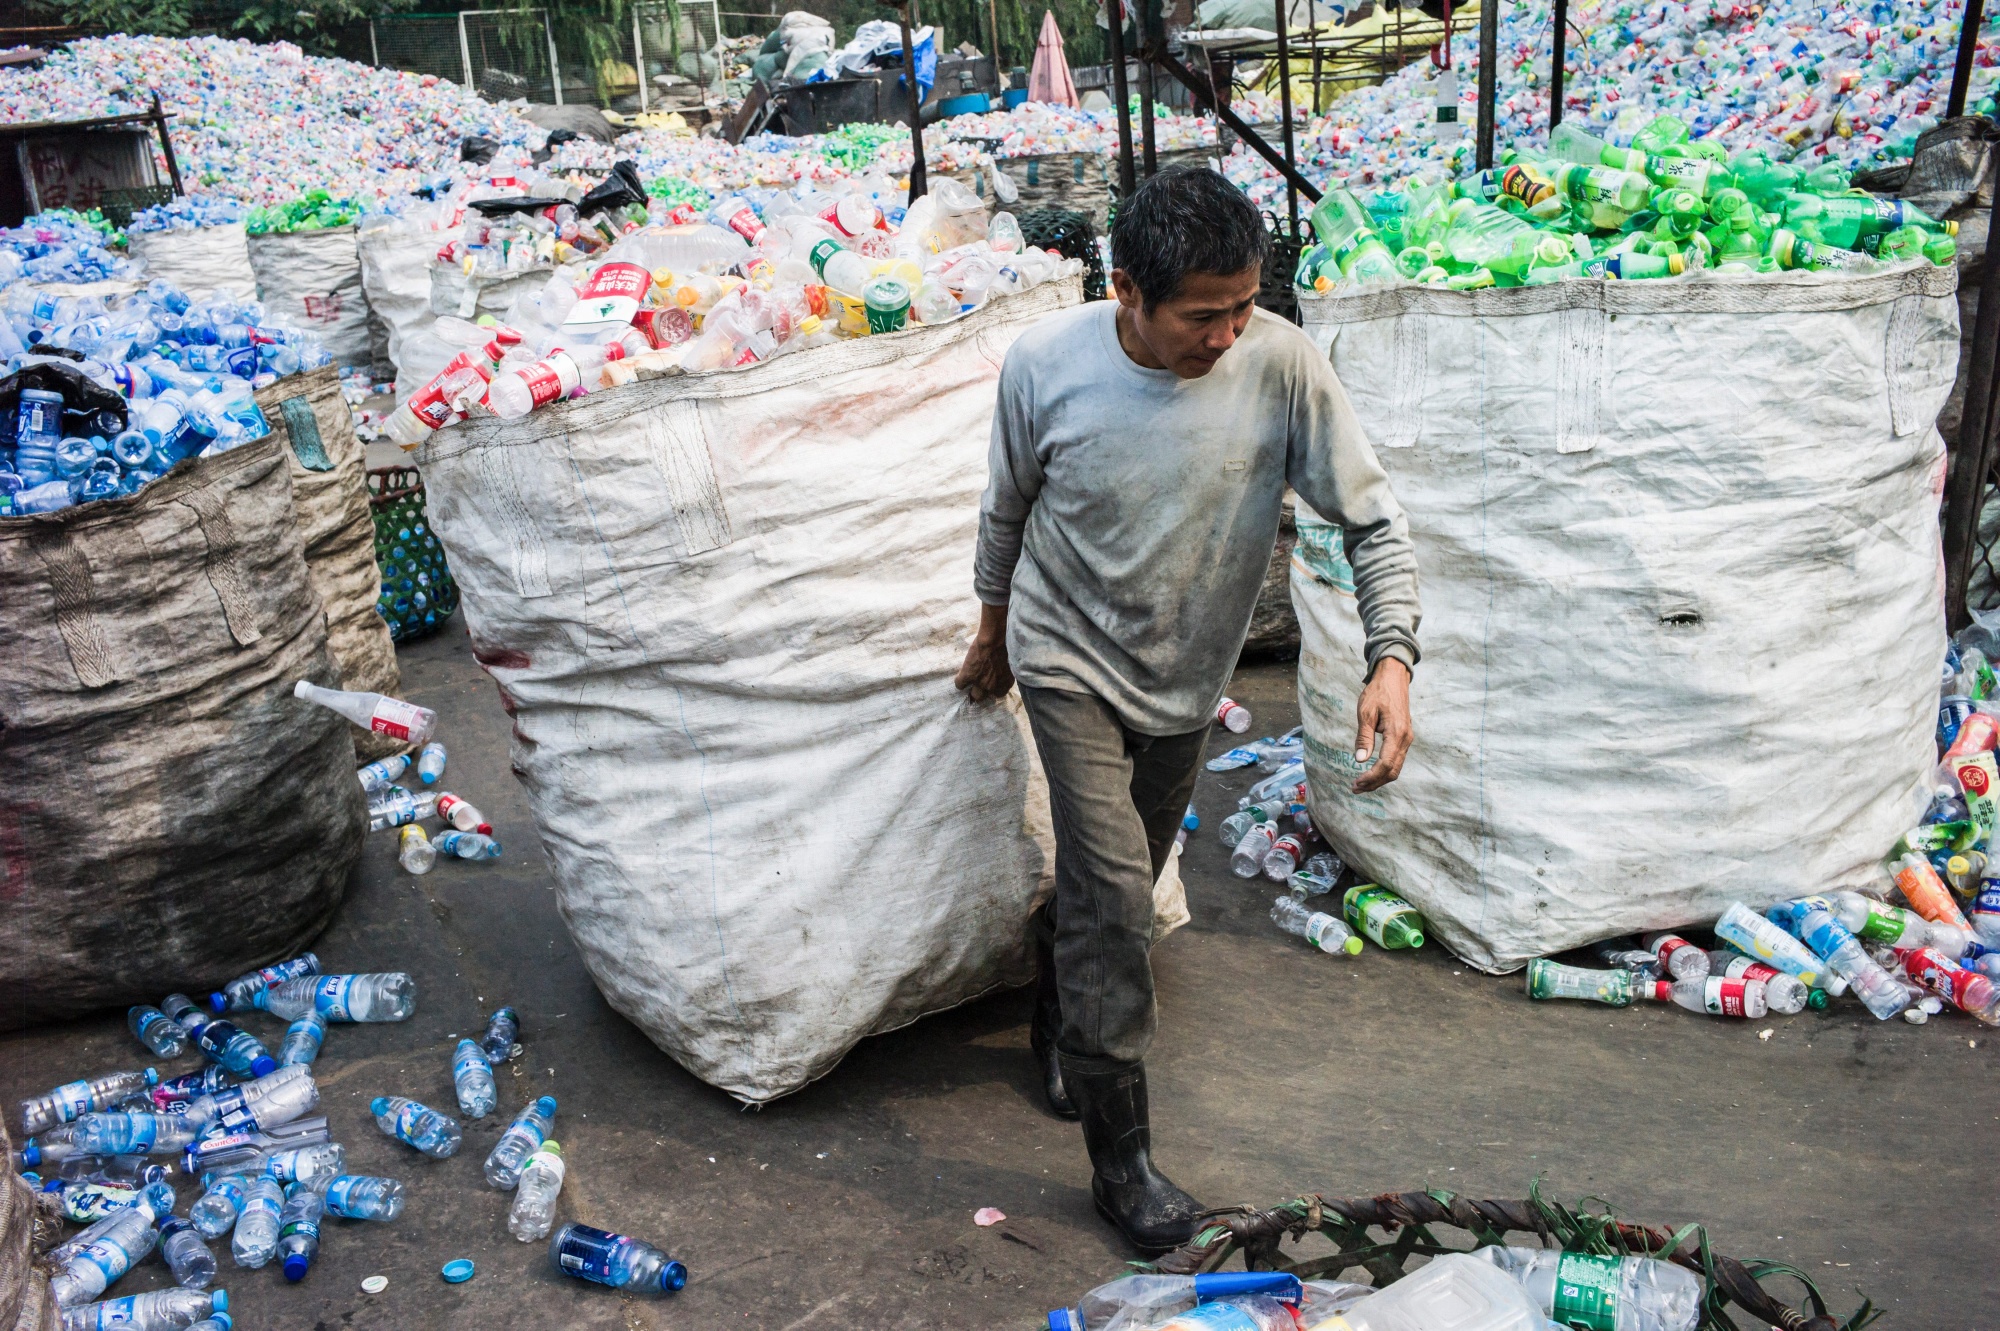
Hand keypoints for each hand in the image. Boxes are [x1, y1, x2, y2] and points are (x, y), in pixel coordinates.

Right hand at [955, 602, 1013, 702]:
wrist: (995, 640)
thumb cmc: (1007, 647)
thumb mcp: (1010, 663)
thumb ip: (1005, 672)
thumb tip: (1001, 671)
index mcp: (1004, 683)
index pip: (998, 694)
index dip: (992, 689)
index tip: (990, 684)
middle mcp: (992, 687)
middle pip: (983, 698)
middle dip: (980, 693)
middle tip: (977, 685)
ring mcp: (979, 683)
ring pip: (973, 695)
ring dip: (971, 689)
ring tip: (969, 683)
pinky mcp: (968, 676)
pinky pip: (959, 685)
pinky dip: (960, 681)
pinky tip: (961, 676)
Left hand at [1352, 657, 1412, 792]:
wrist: (1393, 678)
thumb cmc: (1378, 692)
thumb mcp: (1365, 712)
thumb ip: (1364, 737)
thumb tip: (1360, 760)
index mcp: (1397, 733)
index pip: (1385, 764)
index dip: (1371, 777)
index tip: (1356, 783)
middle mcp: (1405, 739)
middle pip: (1392, 771)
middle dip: (1374, 783)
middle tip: (1355, 788)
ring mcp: (1407, 739)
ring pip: (1396, 768)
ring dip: (1379, 779)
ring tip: (1361, 784)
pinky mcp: (1404, 738)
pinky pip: (1396, 760)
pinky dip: (1384, 770)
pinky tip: (1371, 772)